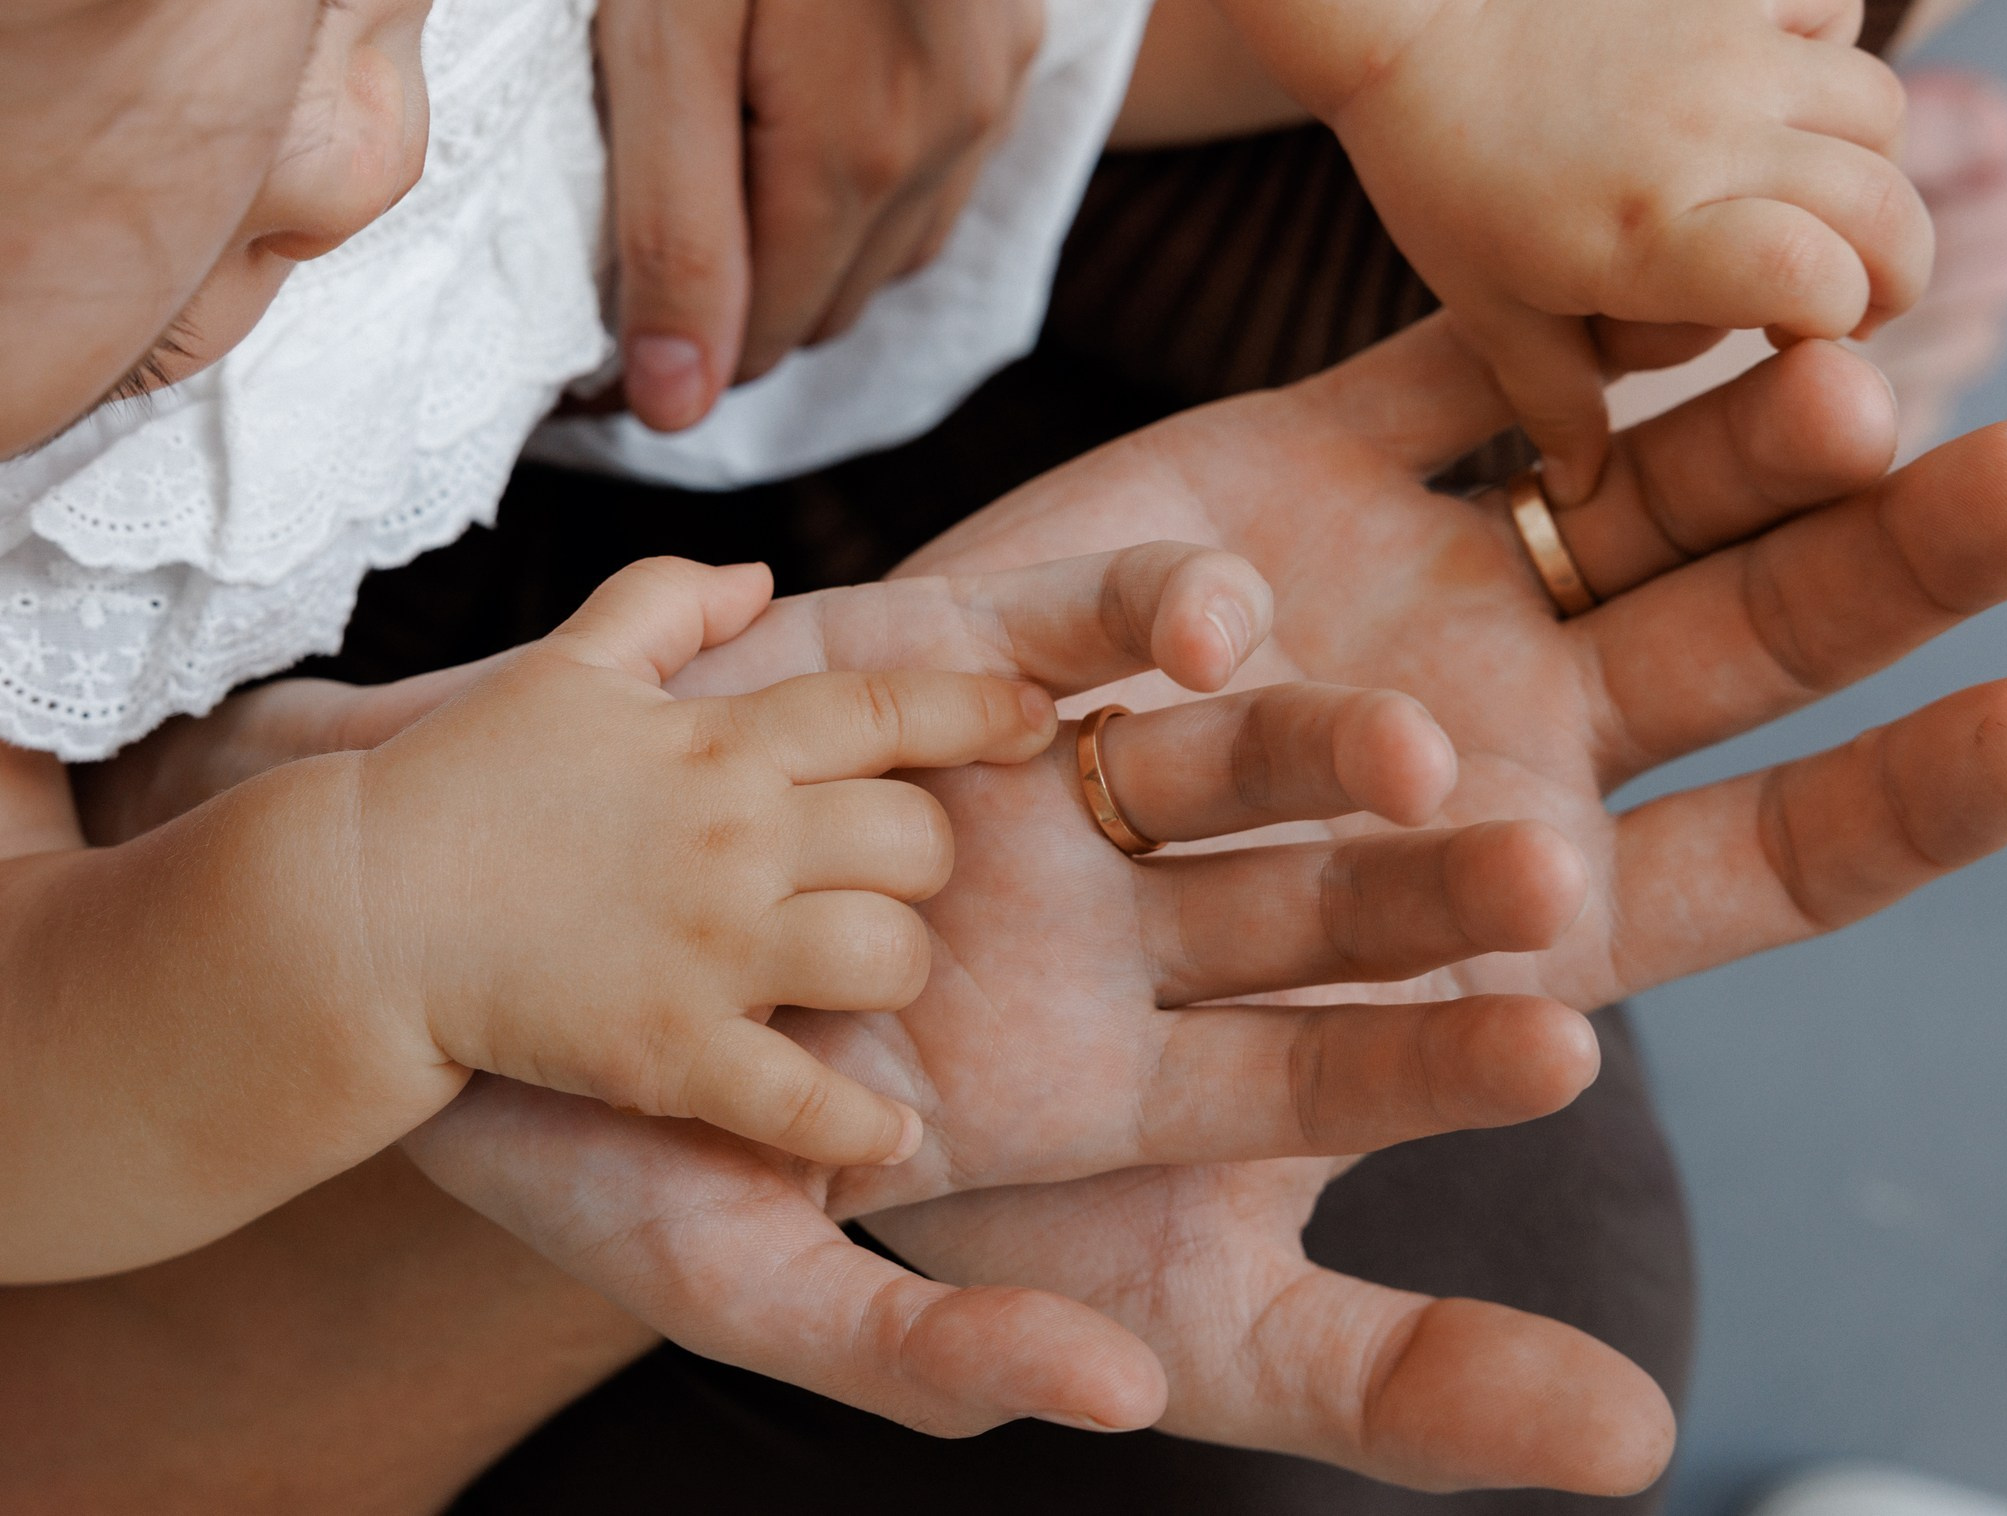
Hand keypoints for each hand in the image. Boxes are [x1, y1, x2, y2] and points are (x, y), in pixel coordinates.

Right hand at [365, 557, 1060, 1166]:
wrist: (350, 907)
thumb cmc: (457, 781)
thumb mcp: (563, 664)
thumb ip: (666, 605)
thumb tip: (760, 577)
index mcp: (716, 740)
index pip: (883, 708)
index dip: (974, 712)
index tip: (1035, 722)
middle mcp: (732, 835)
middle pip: (914, 840)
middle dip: (921, 862)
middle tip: (885, 882)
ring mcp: (705, 946)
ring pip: (883, 956)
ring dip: (889, 971)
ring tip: (859, 985)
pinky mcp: (669, 1050)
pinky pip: (803, 1099)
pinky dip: (858, 1127)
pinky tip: (889, 1137)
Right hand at [411, 563, 1596, 1434]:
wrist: (450, 938)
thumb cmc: (593, 1140)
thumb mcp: (750, 1280)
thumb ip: (931, 1355)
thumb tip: (1109, 1400)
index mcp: (1090, 1087)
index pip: (1298, 1077)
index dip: (1422, 1069)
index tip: (1557, 1055)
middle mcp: (1087, 928)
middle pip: (1300, 902)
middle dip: (1426, 891)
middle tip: (1556, 875)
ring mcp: (1023, 787)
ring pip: (1214, 751)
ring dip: (1318, 735)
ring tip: (1414, 742)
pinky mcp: (937, 655)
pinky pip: (1071, 622)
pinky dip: (1143, 607)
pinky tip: (1222, 613)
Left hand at [592, 0, 1049, 428]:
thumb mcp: (657, 26)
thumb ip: (673, 224)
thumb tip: (677, 404)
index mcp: (860, 153)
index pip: (761, 337)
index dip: (671, 359)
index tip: (591, 353)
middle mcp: (954, 138)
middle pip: (832, 302)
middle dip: (738, 307)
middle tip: (642, 263)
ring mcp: (1000, 78)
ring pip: (895, 244)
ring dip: (811, 251)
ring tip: (724, 195)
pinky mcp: (1015, 23)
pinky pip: (945, 162)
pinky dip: (873, 181)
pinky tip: (818, 124)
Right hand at [863, 320, 2006, 1488]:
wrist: (731, 985)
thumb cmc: (970, 1169)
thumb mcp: (1188, 1309)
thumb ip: (1392, 1379)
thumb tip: (1633, 1455)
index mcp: (1464, 951)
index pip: (1731, 878)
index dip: (1888, 809)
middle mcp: (1437, 768)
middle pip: (1697, 661)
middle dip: (1861, 573)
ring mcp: (1339, 632)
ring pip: (1562, 515)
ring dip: (1699, 443)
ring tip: (1829, 383)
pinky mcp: (1211, 516)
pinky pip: (1361, 421)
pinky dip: (1473, 356)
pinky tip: (1609, 297)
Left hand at [1339, 0, 1933, 501]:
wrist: (1421, 17)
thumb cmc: (1446, 180)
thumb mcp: (1489, 311)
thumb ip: (1554, 404)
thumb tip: (1585, 497)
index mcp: (1644, 232)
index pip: (1815, 278)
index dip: (1836, 318)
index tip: (1795, 336)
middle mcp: (1703, 136)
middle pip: (1882, 207)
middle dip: (1887, 269)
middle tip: (1836, 294)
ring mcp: (1724, 47)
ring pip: (1880, 106)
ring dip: (1866, 163)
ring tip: (1807, 200)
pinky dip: (1833, 38)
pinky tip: (1778, 88)